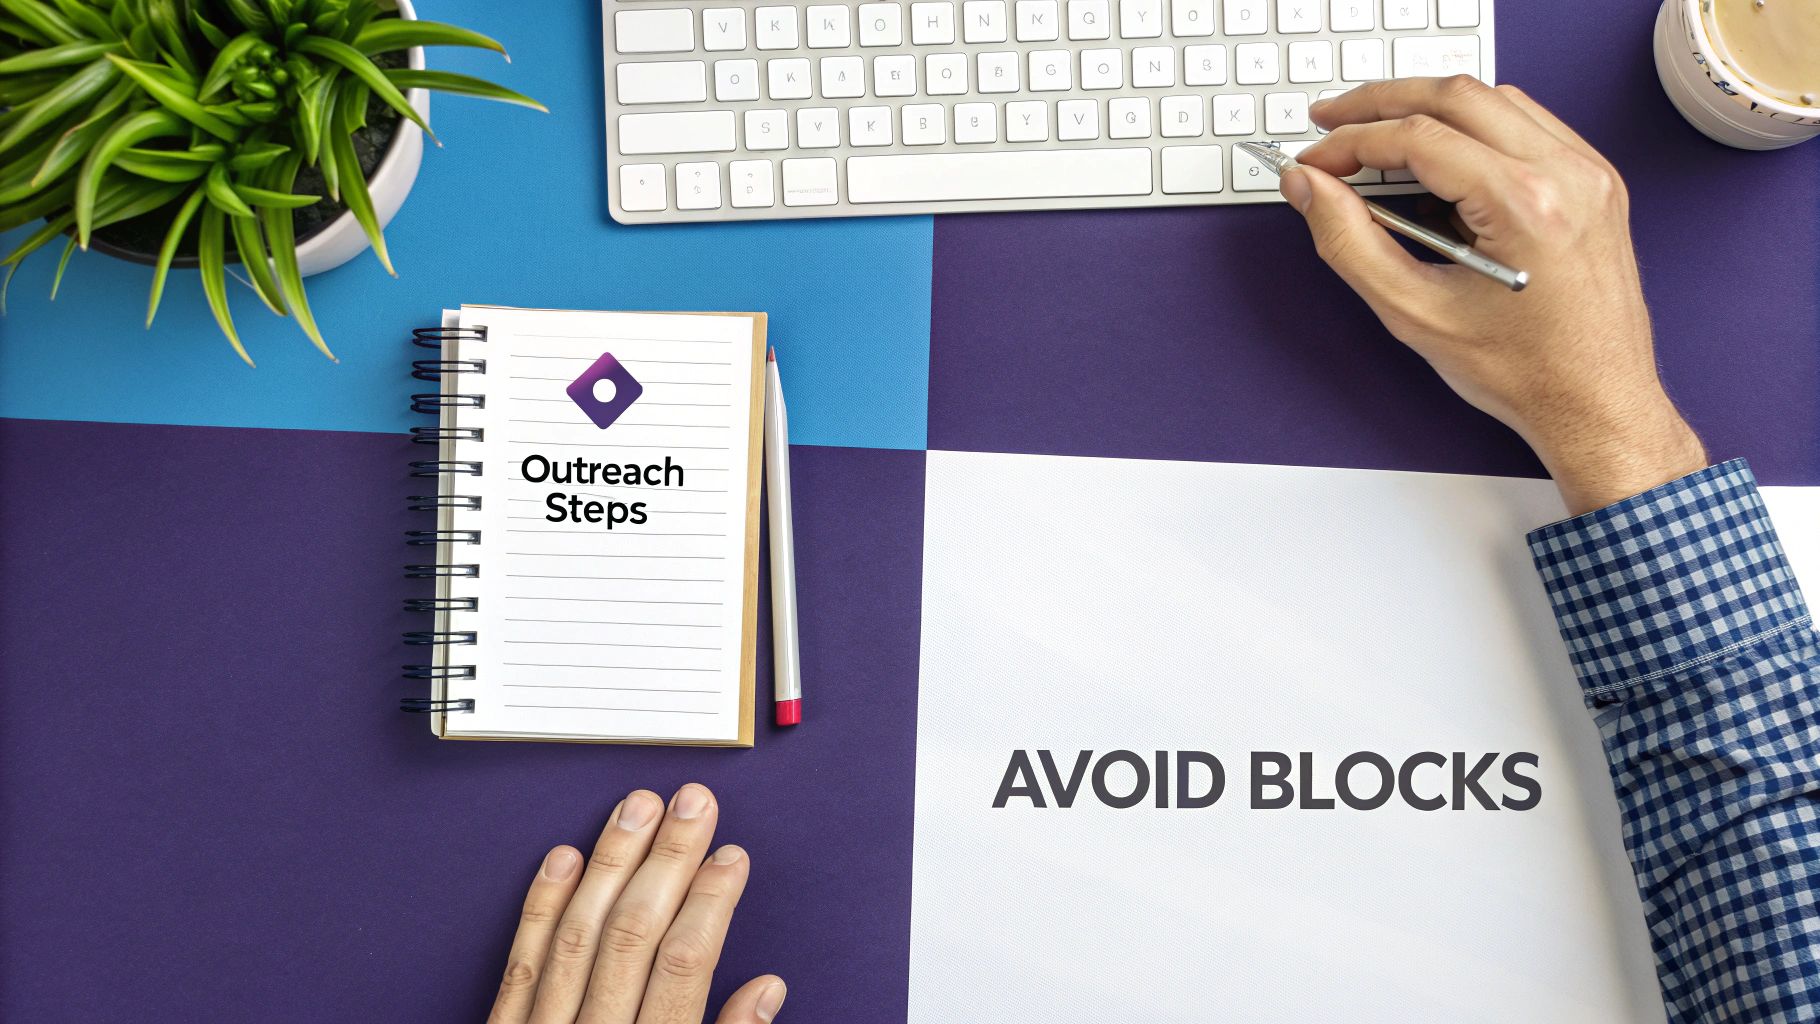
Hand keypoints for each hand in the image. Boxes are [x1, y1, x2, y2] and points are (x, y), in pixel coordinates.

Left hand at [488, 784, 785, 1023]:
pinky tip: (564, 858)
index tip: (731, 856)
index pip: (687, 963)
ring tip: (638, 809)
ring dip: (612, 862)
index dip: (712, 902)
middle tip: (693, 803)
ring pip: (580, 934)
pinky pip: (522, 963)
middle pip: (635, 932)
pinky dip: (542, 907)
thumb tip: (767, 989)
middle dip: (669, 858)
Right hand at [1283, 76, 1707, 515]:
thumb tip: (1310, 189)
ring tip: (1376, 133)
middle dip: (1381, 101)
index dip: (1351, 141)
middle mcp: (1565, 175)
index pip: (1417, 138)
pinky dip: (1474, 125)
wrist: (1596, 403)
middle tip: (1330, 120)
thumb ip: (1350, 242)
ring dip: (1428, 106)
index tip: (1314, 160)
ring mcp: (1588, 173)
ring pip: (1493, 99)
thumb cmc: (1523, 373)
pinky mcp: (1594, 182)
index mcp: (1524, 206)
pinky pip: (1527, 123)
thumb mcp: (1415, 313)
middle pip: (1455, 96)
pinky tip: (1439, 153)